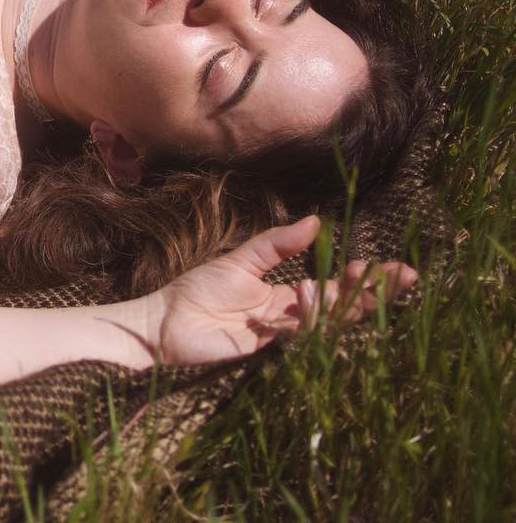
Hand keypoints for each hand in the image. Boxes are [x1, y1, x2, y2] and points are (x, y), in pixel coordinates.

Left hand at [149, 216, 417, 365]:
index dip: (364, 278)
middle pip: (341, 305)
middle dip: (373, 291)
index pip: (335, 286)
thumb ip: (277, 245)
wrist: (164, 321)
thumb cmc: (197, 289)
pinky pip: (299, 334)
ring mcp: (281, 333)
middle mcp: (290, 315)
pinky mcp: (267, 348)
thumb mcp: (241, 260)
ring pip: (326, 319)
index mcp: (285, 293)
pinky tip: (316, 296)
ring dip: (343, 298)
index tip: (393, 267)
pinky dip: (309, 316)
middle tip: (404, 277)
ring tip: (358, 277)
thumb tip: (316, 221)